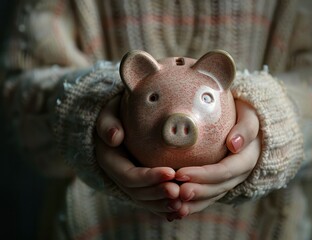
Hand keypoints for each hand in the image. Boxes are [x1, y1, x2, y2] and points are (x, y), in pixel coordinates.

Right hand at [95, 96, 180, 216]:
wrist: (122, 118)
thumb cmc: (117, 113)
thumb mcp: (109, 114)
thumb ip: (108, 124)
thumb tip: (115, 137)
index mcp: (110, 161)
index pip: (129, 176)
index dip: (149, 177)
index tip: (171, 172)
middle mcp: (119, 176)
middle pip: (138, 192)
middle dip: (158, 194)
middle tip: (179, 192)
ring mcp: (130, 182)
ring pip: (145, 200)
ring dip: (163, 204)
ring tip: (182, 204)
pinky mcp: (142, 184)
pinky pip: (152, 200)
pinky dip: (164, 206)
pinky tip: (181, 209)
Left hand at [170, 100, 260, 219]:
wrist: (248, 122)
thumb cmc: (246, 113)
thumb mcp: (250, 115)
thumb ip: (246, 128)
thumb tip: (234, 144)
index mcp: (247, 158)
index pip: (224, 171)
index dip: (203, 175)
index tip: (181, 173)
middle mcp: (239, 174)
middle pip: (217, 187)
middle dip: (196, 192)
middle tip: (175, 193)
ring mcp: (230, 179)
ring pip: (212, 196)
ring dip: (193, 202)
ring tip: (174, 205)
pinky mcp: (220, 181)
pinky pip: (208, 196)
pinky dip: (194, 204)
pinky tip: (176, 209)